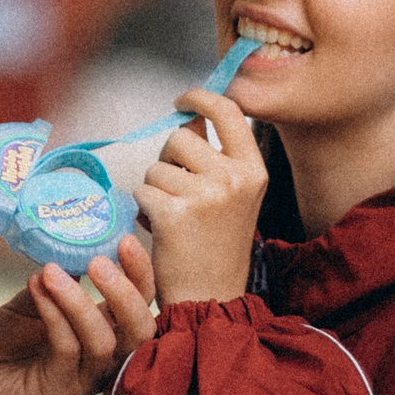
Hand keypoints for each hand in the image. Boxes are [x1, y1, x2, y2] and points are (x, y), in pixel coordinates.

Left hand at [0, 236, 157, 394]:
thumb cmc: (6, 340)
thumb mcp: (35, 297)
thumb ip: (60, 278)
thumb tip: (77, 244)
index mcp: (108, 330)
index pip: (142, 303)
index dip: (141, 273)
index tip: (126, 241)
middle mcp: (105, 357)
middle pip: (140, 331)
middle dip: (126, 293)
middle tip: (99, 262)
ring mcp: (85, 378)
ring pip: (104, 343)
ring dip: (81, 303)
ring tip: (53, 272)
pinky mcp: (59, 392)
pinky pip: (66, 350)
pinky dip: (54, 316)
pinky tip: (37, 289)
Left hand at [133, 89, 264, 305]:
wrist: (210, 297)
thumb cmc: (216, 246)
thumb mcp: (233, 196)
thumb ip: (216, 157)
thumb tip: (188, 118)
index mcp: (253, 170)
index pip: (228, 111)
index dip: (200, 98)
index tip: (182, 101)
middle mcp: (233, 178)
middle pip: (180, 137)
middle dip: (167, 160)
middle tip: (176, 191)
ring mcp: (205, 195)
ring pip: (156, 166)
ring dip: (154, 188)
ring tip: (171, 215)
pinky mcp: (175, 213)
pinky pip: (142, 191)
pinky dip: (143, 209)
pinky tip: (160, 229)